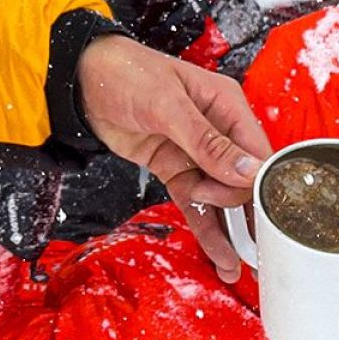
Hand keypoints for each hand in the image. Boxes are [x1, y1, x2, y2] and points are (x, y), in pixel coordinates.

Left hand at [76, 34, 270, 280]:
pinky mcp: (175, 168)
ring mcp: (195, 152)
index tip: (250, 213)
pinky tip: (218, 254)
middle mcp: (217, 130)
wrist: (82, 79)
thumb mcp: (167, 105)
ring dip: (228, 230)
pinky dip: (206, 226)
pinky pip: (195, 201)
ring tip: (235, 266)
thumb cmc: (127, 73)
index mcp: (226, 105)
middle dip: (242, 213)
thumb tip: (248, 170)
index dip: (255, 185)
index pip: (256, 153)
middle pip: (242, 180)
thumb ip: (206, 141)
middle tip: (244, 247)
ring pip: (219, 197)